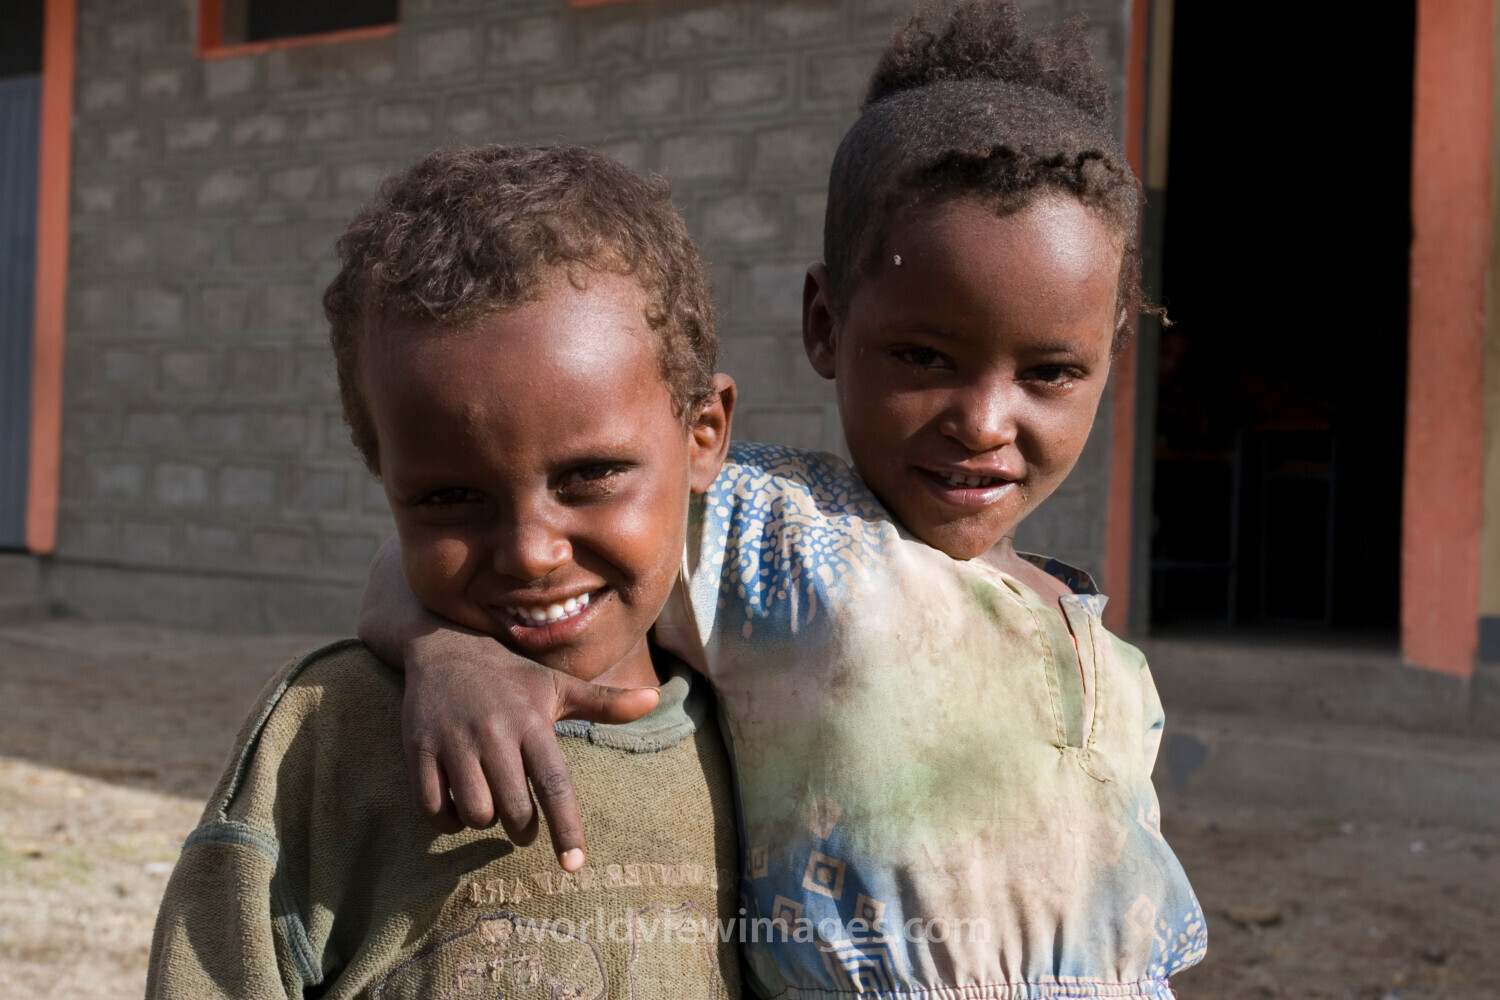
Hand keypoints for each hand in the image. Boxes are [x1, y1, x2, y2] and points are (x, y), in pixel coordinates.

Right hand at [359, 536, 658, 868]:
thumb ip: (605, 703)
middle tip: (522, 823)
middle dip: (522, 829)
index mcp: (533, 723)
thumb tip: (655, 700)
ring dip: (484, 821)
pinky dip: (447, 819)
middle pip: (514, 810)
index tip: (574, 865)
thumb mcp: (557, 686)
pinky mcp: (419, 748)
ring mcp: (454, 742)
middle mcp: (495, 733)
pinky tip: (457, 805)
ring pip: (475, 813)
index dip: (566, 828)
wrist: (445, 645)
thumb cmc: (511, 676)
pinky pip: (433, 807)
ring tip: (489, 804)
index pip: (555, 785)